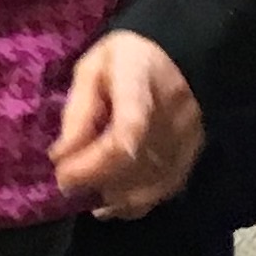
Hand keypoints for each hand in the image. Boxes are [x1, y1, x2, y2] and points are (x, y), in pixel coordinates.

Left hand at [52, 31, 202, 218]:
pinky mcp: (193, 153)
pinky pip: (164, 190)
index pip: (128, 129)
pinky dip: (135, 203)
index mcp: (140, 79)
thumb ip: (78, 112)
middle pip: (135, 163)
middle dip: (93, 180)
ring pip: (150, 185)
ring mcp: (187, 137)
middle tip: (65, 181)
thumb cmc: (126, 58)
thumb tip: (62, 157)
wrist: (181, 52)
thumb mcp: (92, 69)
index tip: (63, 170)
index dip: (94, 161)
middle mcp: (172, 112)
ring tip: (86, 192)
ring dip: (112, 197)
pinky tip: (112, 200)